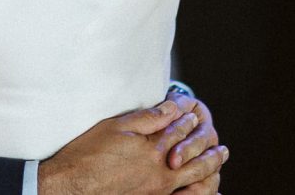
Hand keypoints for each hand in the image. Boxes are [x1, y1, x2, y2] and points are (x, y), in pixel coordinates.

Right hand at [38, 100, 227, 194]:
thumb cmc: (89, 153)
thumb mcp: (117, 127)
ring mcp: (157, 191)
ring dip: (208, 172)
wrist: (73, 186)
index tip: (194, 113)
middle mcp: (160, 173)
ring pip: (193, 182)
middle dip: (208, 151)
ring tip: (217, 168)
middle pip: (193, 159)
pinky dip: (198, 194)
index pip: (177, 130)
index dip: (186, 120)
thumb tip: (173, 108)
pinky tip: (204, 192)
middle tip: (221, 148)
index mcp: (153, 150)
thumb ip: (148, 118)